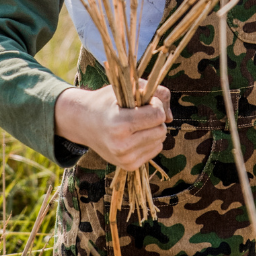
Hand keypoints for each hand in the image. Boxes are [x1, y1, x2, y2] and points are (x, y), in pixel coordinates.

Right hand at [54, 84, 171, 170]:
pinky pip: (154, 151)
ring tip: (136, 124)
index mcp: (119, 124)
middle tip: (141, 112)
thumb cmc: (107, 102)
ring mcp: (124, 158)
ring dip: (153, 130)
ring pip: (160, 142)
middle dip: (156, 119)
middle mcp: (121, 145)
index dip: (156, 105)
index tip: (145, 101)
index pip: (158, 115)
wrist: (84, 123)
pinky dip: (150, 141)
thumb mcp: (128, 88)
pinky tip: (135, 135)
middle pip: (161, 130)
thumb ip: (155, 92)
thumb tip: (171, 117)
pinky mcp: (128, 166)